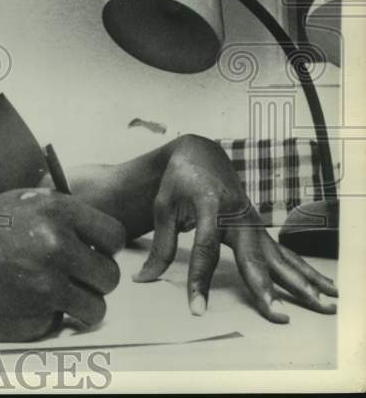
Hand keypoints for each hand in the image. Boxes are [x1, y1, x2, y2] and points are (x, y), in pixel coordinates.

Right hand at [0, 188, 125, 341]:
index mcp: (54, 210)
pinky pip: (63, 322)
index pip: (113, 235)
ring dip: (80, 306)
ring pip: (96, 306)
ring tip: (53, 298)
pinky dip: (50, 318)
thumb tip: (88, 233)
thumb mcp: (14, 204)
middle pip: (110, 274)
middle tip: (70, 280)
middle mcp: (57, 245)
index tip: (91, 255)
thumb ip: (55, 215)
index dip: (104, 248)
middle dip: (93, 281)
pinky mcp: (38, 316)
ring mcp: (49, 283)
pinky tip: (25, 304)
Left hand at [133, 135, 337, 321]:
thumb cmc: (180, 180)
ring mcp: (253, 221)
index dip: (199, 280)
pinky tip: (324, 289)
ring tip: (322, 306)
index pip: (205, 249)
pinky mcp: (260, 228)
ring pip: (277, 257)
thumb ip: (161, 245)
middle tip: (275, 315)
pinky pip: (284, 254)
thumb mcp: (164, 206)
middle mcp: (238, 214)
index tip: (197, 308)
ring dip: (300, 283)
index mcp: (210, 205)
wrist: (202, 153)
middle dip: (264, 287)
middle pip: (251, 256)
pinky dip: (304, 272)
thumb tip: (145, 279)